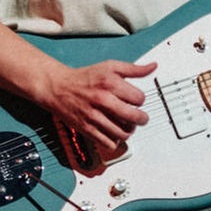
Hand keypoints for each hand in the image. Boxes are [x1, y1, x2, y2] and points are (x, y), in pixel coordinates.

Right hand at [39, 57, 156, 167]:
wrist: (58, 87)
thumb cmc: (85, 77)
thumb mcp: (110, 66)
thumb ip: (133, 69)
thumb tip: (152, 67)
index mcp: (110, 83)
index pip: (139, 99)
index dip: (140, 100)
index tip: (136, 100)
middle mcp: (102, 100)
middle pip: (135, 118)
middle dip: (141, 119)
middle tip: (140, 118)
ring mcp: (94, 116)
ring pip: (123, 133)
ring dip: (128, 131)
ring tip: (126, 125)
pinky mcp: (87, 129)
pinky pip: (108, 143)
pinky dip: (114, 141)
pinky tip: (113, 132)